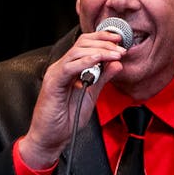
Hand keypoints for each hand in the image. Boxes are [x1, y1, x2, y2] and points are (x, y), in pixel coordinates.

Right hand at [19, 29, 129, 169]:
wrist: (52, 136)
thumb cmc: (68, 116)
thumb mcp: (92, 93)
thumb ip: (103, 77)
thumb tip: (117, 63)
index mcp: (70, 68)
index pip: (85, 44)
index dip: (102, 38)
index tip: (120, 40)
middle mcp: (62, 67)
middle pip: (82, 44)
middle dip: (105, 43)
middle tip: (121, 49)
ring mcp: (56, 74)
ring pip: (77, 52)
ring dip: (100, 51)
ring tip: (116, 54)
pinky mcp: (53, 84)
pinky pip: (69, 68)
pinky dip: (84, 62)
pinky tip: (98, 60)